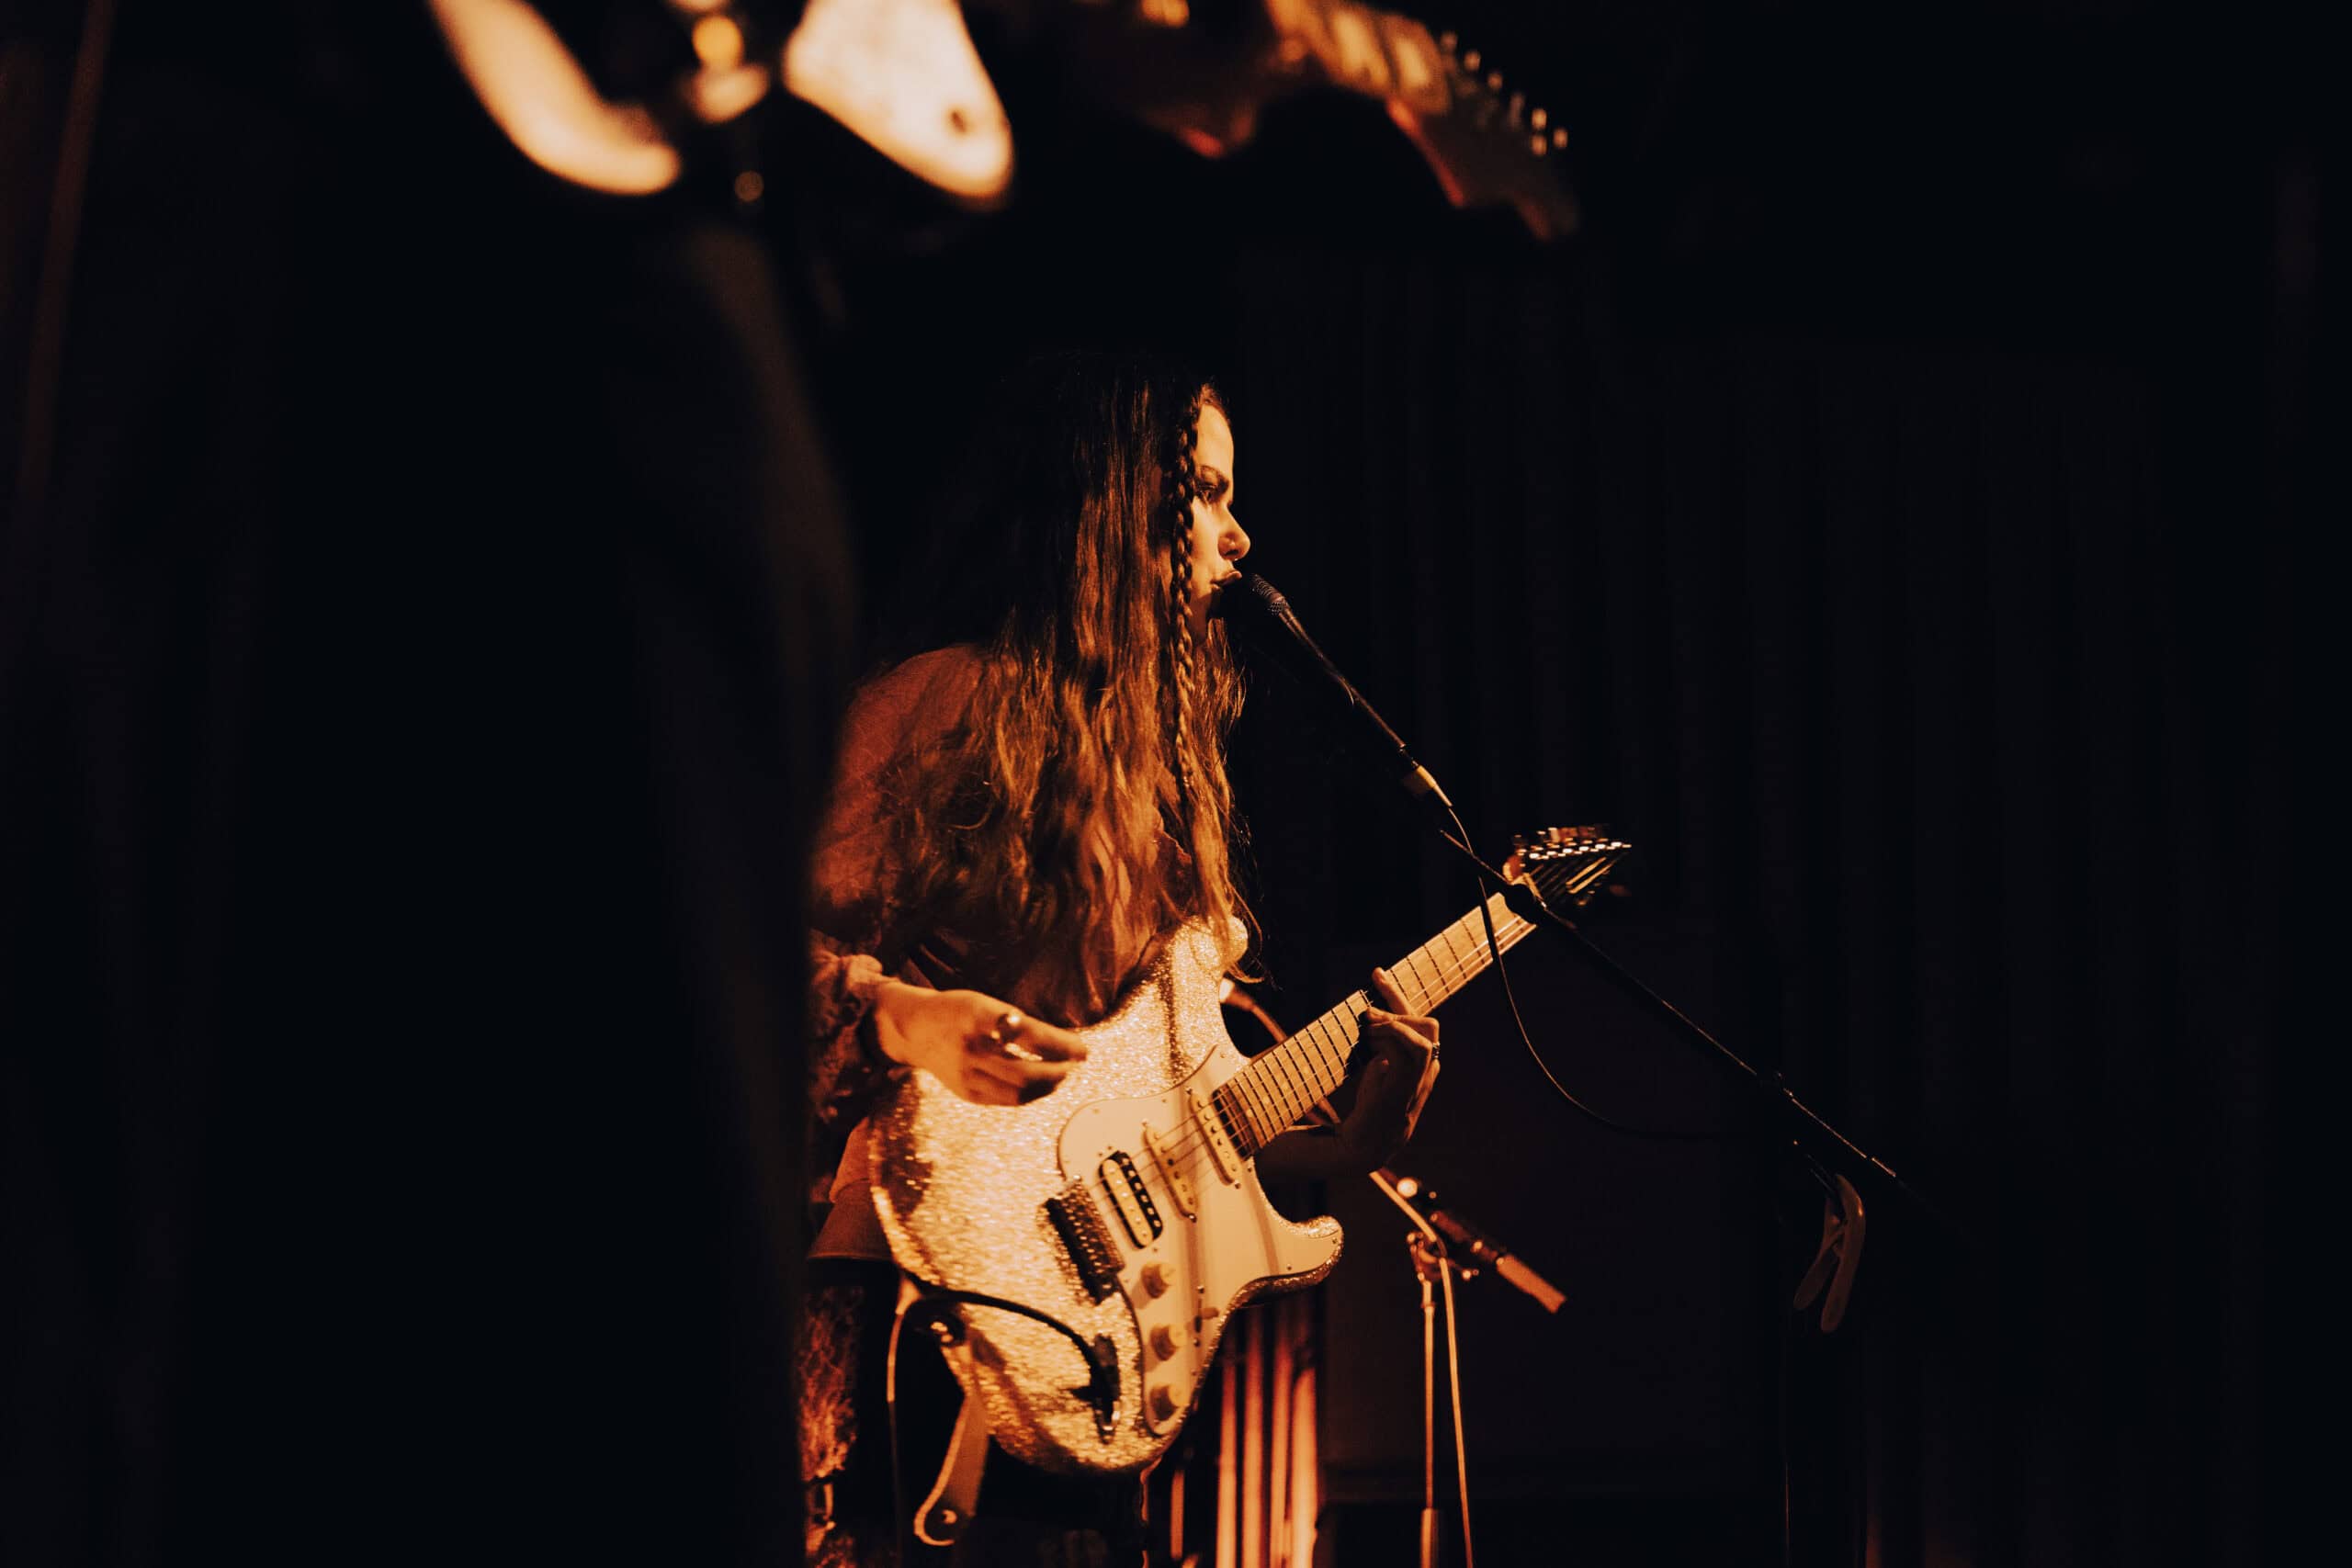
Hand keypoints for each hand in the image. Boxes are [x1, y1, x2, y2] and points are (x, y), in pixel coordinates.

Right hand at [870, 980, 1087, 1106]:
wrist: (914, 1030)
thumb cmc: (956, 1012)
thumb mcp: (983, 1004)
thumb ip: (1017, 1023)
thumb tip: (1062, 1045)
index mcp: (975, 1018)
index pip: (1027, 1034)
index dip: (1059, 1044)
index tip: (1083, 1049)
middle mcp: (969, 1049)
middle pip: (1024, 1072)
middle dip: (1058, 1072)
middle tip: (1075, 1064)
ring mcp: (966, 1076)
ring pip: (1018, 1093)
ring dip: (1047, 1087)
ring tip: (1062, 1074)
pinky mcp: (967, 1093)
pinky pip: (1006, 1100)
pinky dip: (1030, 1094)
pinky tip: (1042, 1085)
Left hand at [1341, 967, 1440, 1167]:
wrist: (1364, 1143)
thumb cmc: (1370, 1106)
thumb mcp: (1378, 1066)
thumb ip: (1383, 1044)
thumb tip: (1371, 1015)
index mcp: (1424, 1062)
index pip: (1420, 1020)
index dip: (1397, 995)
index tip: (1376, 974)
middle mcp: (1428, 1069)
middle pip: (1428, 1024)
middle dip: (1397, 1008)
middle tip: (1367, 1012)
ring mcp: (1420, 1080)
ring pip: (1423, 1036)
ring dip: (1393, 1024)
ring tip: (1367, 1025)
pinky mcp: (1405, 1089)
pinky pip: (1408, 1053)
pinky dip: (1388, 1039)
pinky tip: (1368, 1040)